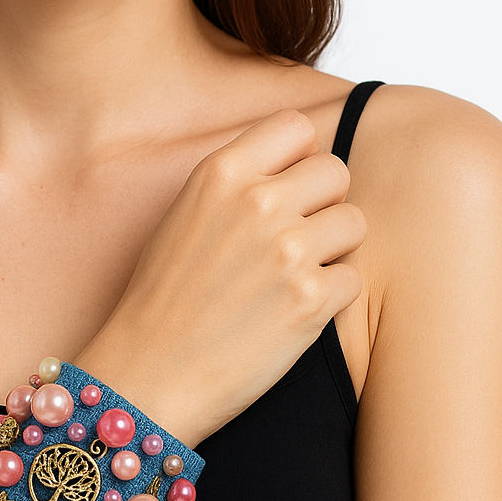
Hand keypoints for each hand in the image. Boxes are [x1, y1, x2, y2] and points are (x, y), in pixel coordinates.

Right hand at [75, 108, 364, 447]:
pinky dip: (331, 298)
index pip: (295, 127)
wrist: (148, 373)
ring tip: (292, 278)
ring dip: (332, 250)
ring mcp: (287, 250)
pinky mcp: (310, 301)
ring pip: (354, 223)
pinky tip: (291, 313)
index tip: (285, 187)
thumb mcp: (182, 216)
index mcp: (220, 173)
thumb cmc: (159, 299)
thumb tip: (291, 166)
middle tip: (295, 239)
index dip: (297, 158)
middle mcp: (257, 202)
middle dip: (322, 203)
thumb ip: (235, 183)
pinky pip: (353, 278)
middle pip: (335, 170)